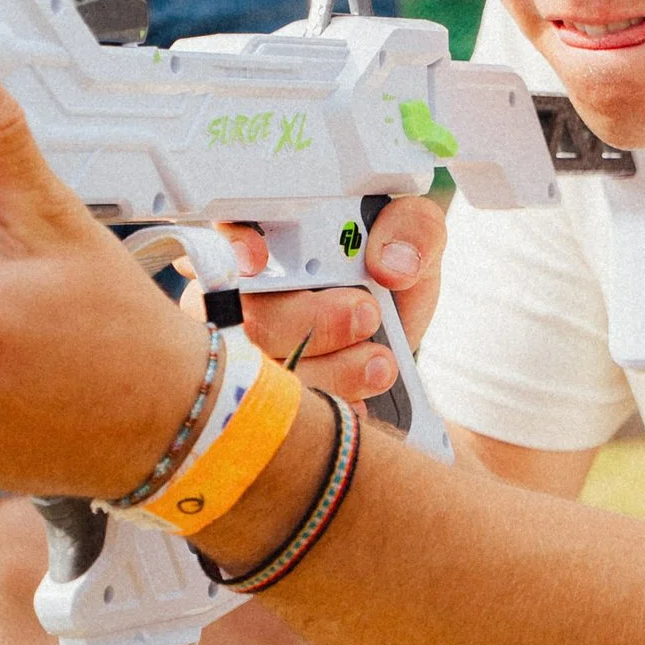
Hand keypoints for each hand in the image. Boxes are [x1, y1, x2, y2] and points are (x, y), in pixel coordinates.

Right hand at [218, 192, 450, 398]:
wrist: (390, 336)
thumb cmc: (386, 273)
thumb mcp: (414, 239)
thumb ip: (412, 229)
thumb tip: (391, 262)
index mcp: (272, 235)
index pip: (229, 232)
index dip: (235, 245)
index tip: (258, 259)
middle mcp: (244, 292)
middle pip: (250, 313)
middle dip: (310, 320)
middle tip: (367, 314)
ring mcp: (247, 350)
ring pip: (269, 372)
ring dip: (332, 371)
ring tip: (379, 362)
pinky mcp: (266, 399)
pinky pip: (286, 415)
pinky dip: (331, 405)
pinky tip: (359, 396)